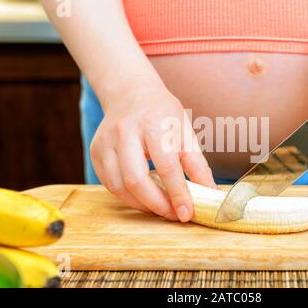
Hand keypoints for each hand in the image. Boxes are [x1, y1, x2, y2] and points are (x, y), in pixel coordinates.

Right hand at [90, 86, 215, 221]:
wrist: (131, 93)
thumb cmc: (163, 113)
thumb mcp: (185, 131)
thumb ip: (197, 164)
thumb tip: (211, 193)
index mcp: (154, 123)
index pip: (166, 166)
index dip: (178, 194)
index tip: (186, 213)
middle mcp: (125, 131)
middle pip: (135, 180)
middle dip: (156, 205)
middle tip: (173, 214)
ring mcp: (106, 141)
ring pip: (118, 186)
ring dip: (141, 204)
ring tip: (160, 206)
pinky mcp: (95, 151)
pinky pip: (109, 184)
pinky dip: (127, 197)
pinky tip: (143, 196)